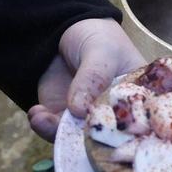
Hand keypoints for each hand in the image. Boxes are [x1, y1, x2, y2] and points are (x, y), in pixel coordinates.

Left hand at [27, 17, 145, 141]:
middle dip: (85, 141)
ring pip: (76, 138)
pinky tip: (37, 113)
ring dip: (57, 133)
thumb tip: (78, 110)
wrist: (67, 30)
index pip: (134, 123)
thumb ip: (93, 77)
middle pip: (105, 137)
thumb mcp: (101, 51)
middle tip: (67, 134)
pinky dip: (43, 126)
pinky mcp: (63, 115)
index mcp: (134, 98)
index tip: (105, 136)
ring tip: (43, 118)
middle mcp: (113, 113)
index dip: (123, 135)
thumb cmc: (98, 37)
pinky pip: (54, 129)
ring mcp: (86, 116)